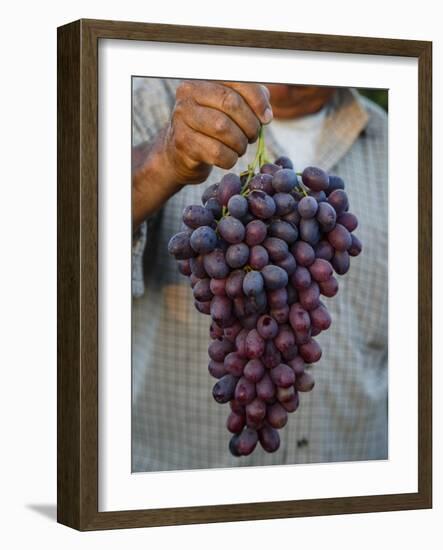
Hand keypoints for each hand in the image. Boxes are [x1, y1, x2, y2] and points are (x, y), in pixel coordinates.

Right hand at [133, 81, 272, 228]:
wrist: (179, 154)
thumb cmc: (210, 128)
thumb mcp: (228, 109)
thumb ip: (250, 101)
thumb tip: (266, 114)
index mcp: (203, 79)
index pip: (238, 82)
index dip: (257, 100)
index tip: (266, 118)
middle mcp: (188, 94)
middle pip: (231, 104)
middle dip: (250, 124)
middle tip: (252, 136)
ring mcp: (183, 118)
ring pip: (224, 128)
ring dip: (240, 143)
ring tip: (240, 147)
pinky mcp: (183, 143)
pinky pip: (217, 152)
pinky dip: (230, 159)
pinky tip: (229, 158)